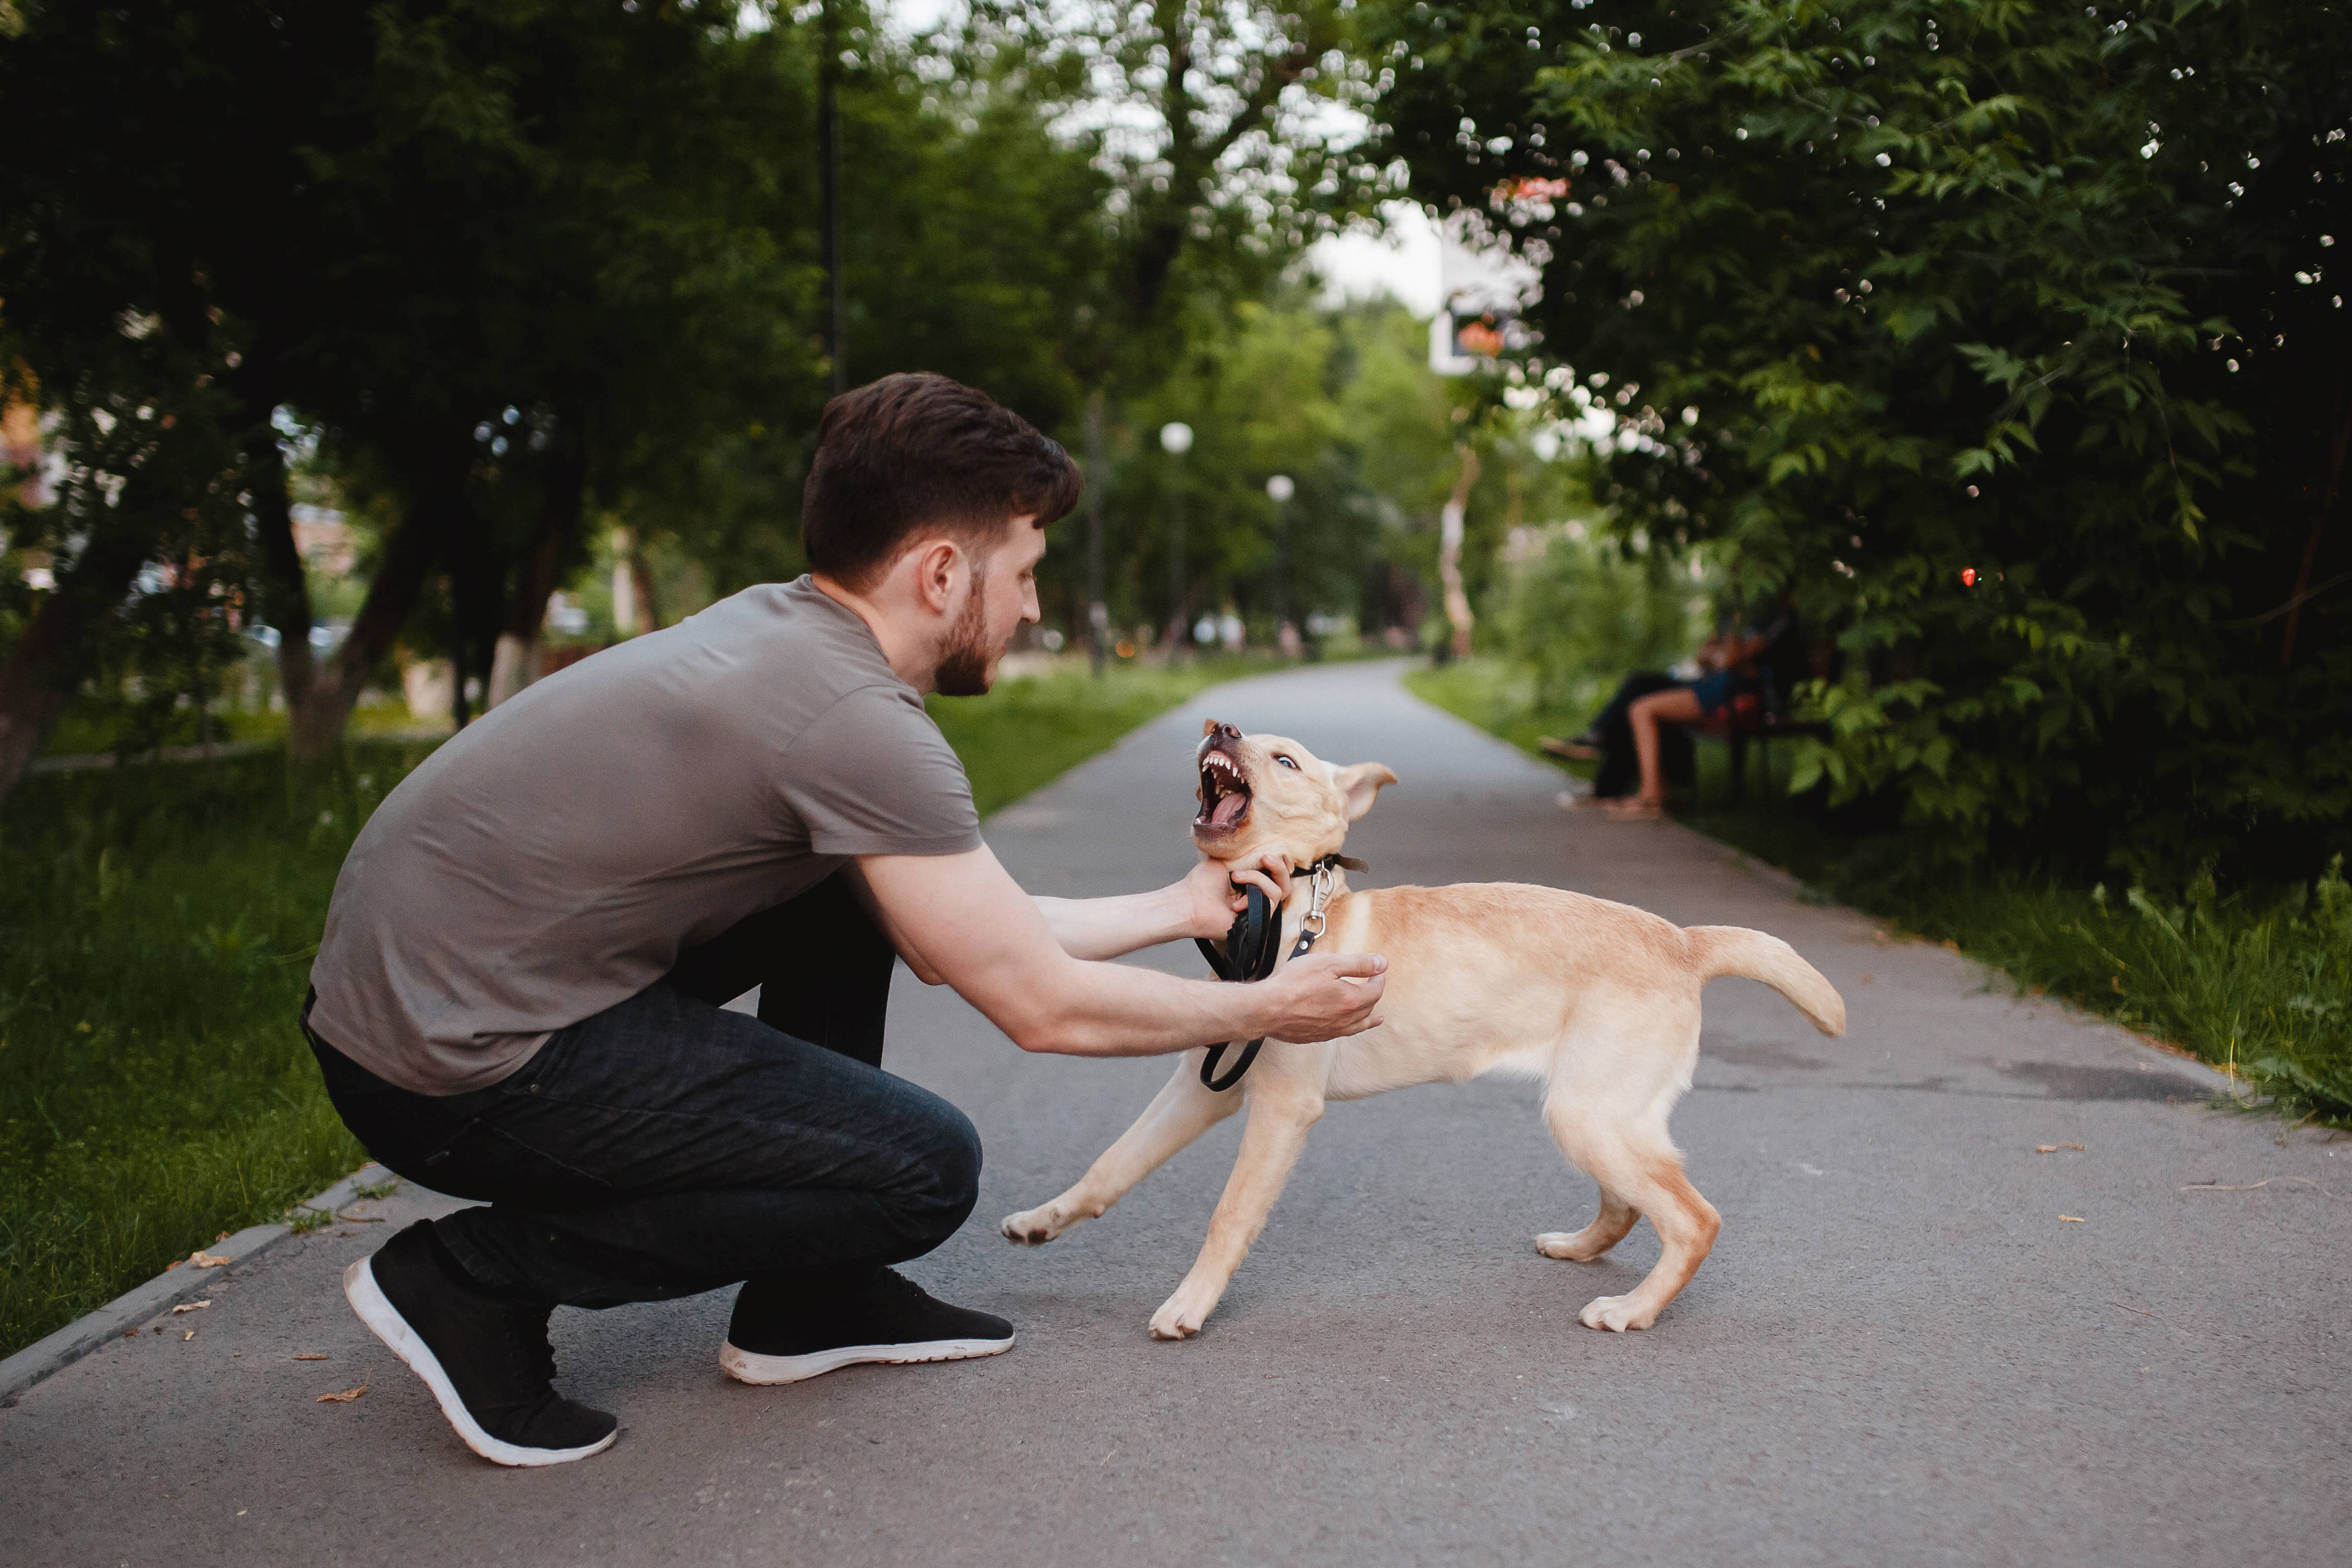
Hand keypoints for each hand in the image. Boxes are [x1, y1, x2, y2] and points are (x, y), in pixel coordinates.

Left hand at [1178, 850, 1291, 939]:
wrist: (1189, 902)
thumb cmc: (1201, 882)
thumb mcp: (1226, 860)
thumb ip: (1246, 856)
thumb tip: (1264, 850)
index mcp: (1249, 884)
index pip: (1275, 874)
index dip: (1278, 863)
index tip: (1265, 853)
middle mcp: (1255, 898)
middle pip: (1284, 884)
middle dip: (1280, 867)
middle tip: (1266, 858)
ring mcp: (1258, 911)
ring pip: (1278, 891)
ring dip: (1258, 879)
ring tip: (1235, 877)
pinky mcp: (1258, 922)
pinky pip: (1270, 903)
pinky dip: (1254, 893)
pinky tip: (1235, 901)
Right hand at [1254, 951, 1386, 1041]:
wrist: (1266, 1009)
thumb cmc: (1294, 983)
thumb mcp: (1328, 964)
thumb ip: (1358, 964)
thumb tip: (1383, 963)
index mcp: (1351, 1001)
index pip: (1375, 991)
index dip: (1378, 979)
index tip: (1377, 971)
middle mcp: (1344, 1020)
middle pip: (1368, 1009)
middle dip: (1374, 995)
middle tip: (1373, 985)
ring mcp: (1330, 1031)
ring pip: (1357, 1026)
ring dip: (1369, 1018)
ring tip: (1377, 1018)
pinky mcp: (1316, 1037)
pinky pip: (1341, 1033)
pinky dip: (1351, 1028)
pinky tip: (1346, 1026)